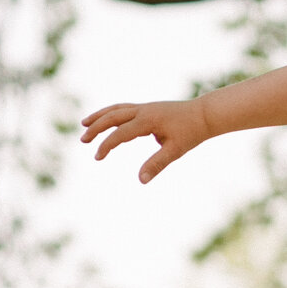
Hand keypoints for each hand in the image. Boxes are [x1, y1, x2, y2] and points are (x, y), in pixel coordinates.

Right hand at [79, 97, 210, 181]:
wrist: (204, 115)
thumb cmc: (191, 133)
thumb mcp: (175, 150)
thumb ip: (157, 164)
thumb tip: (141, 180)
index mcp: (148, 120)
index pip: (120, 133)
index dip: (107, 145)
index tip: (97, 158)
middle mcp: (143, 110)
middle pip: (112, 116)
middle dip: (96, 127)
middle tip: (82, 140)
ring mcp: (144, 108)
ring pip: (116, 109)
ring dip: (99, 117)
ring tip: (84, 124)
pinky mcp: (147, 109)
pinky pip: (124, 109)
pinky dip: (111, 114)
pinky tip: (106, 122)